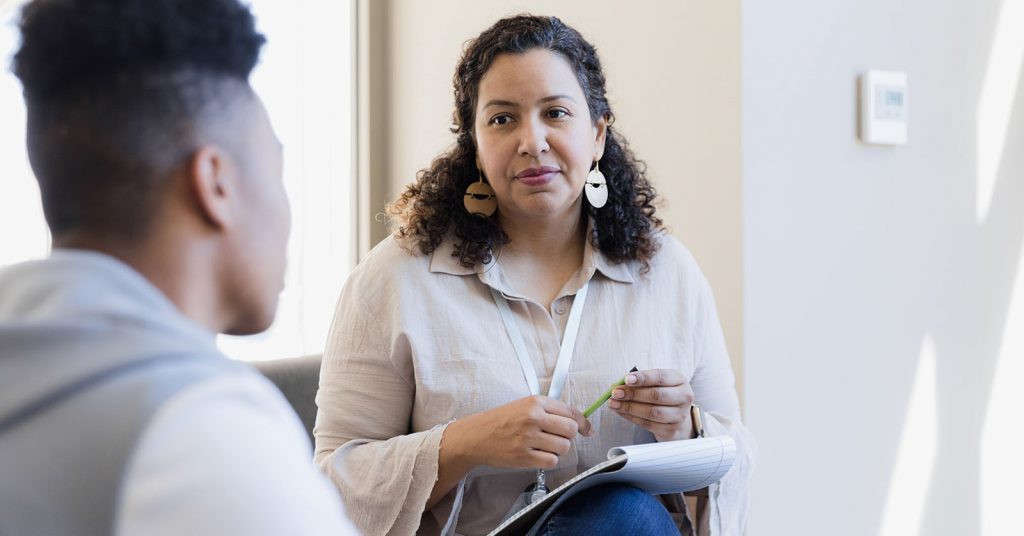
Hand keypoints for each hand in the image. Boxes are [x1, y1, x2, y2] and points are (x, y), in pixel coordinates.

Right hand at [445, 395, 593, 470]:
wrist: (477, 435)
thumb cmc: (502, 420)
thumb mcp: (525, 405)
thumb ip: (550, 410)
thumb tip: (579, 422)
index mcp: (535, 402)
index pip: (571, 412)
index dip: (583, 423)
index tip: (587, 430)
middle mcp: (533, 417)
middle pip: (570, 430)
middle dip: (568, 436)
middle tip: (557, 438)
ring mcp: (528, 437)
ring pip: (563, 447)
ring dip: (558, 449)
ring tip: (543, 446)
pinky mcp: (523, 456)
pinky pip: (551, 461)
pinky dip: (548, 460)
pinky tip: (537, 455)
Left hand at [608, 368, 694, 441]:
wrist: (677, 416)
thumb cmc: (662, 394)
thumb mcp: (657, 383)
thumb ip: (641, 381)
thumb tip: (619, 384)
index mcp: (680, 380)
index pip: (660, 377)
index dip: (643, 378)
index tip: (626, 379)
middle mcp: (684, 397)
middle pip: (656, 395)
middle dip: (633, 394)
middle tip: (615, 393)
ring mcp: (679, 415)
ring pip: (652, 412)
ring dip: (629, 407)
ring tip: (613, 403)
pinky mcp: (671, 430)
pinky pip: (648, 424)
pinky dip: (631, 417)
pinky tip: (620, 412)